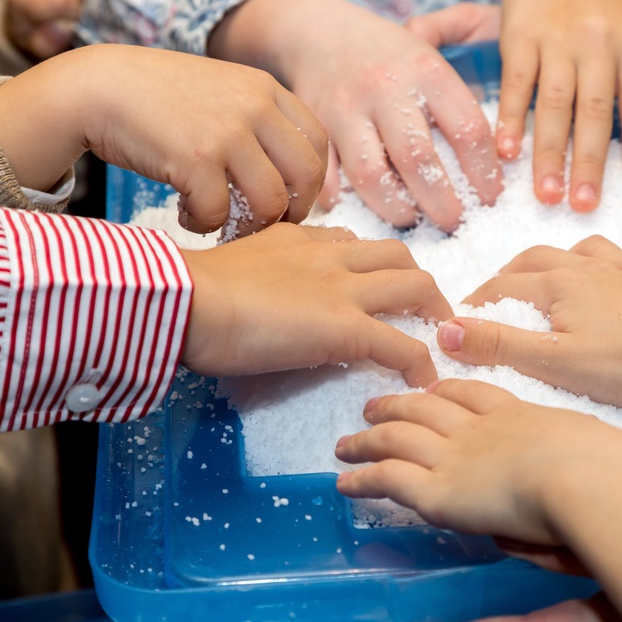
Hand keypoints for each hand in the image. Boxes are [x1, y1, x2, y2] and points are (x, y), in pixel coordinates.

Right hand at [0, 43, 327, 233]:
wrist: (97, 87)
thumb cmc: (157, 99)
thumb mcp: (221, 92)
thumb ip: (257, 121)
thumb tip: (289, 175)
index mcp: (265, 88)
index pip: (317, 143)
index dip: (311, 181)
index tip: (292, 200)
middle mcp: (254, 107)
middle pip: (306, 176)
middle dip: (292, 211)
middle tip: (267, 224)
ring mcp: (228, 132)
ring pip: (270, 202)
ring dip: (249, 225)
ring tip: (224, 224)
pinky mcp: (196, 159)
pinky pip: (220, 212)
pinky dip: (204, 223)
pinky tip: (187, 214)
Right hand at [180, 223, 452, 384]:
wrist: (183, 300)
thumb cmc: (189, 292)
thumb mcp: (232, 268)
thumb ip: (259, 275)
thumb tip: (259, 299)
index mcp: (299, 240)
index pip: (352, 243)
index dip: (373, 265)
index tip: (376, 286)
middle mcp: (329, 256)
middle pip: (397, 255)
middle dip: (417, 279)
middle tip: (424, 309)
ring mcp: (343, 289)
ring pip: (415, 286)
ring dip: (433, 310)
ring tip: (437, 339)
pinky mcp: (346, 328)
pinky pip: (402, 344)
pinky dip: (420, 363)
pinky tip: (424, 381)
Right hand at [210, 0, 503, 232]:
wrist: (320, 31)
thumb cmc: (388, 55)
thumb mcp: (431, 59)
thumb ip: (459, 103)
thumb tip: (499, 159)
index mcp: (427, 71)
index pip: (468, 131)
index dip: (485, 174)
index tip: (491, 199)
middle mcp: (386, 88)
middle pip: (419, 160)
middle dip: (442, 204)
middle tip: (454, 224)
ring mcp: (346, 107)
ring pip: (371, 173)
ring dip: (395, 208)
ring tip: (411, 219)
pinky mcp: (315, 125)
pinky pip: (326, 172)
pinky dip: (339, 197)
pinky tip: (358, 208)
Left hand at [336, 380, 621, 621]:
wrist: (592, 476)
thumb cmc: (608, 466)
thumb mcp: (589, 448)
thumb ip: (563, 458)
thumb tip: (553, 479)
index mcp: (517, 414)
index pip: (469, 394)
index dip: (443, 390)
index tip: (428, 386)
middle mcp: (479, 428)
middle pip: (426, 407)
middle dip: (397, 403)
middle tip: (374, 404)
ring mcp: (456, 455)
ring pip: (399, 436)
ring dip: (369, 436)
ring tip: (348, 439)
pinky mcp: (440, 489)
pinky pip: (389, 478)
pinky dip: (363, 476)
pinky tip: (345, 480)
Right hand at [435, 235, 621, 406]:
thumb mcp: (552, 363)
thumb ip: (497, 345)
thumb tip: (444, 330)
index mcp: (557, 283)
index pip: (501, 286)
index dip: (476, 302)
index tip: (460, 319)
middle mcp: (587, 265)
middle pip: (535, 259)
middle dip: (509, 274)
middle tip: (497, 295)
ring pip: (582, 250)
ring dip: (559, 261)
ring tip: (551, 278)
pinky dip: (614, 267)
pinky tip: (617, 280)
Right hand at [500, 0, 621, 210]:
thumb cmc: (607, 11)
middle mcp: (600, 48)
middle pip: (595, 114)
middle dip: (590, 165)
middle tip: (584, 208)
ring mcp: (558, 42)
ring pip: (555, 104)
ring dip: (549, 153)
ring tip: (547, 195)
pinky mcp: (521, 36)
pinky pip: (517, 84)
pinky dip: (510, 119)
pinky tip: (506, 152)